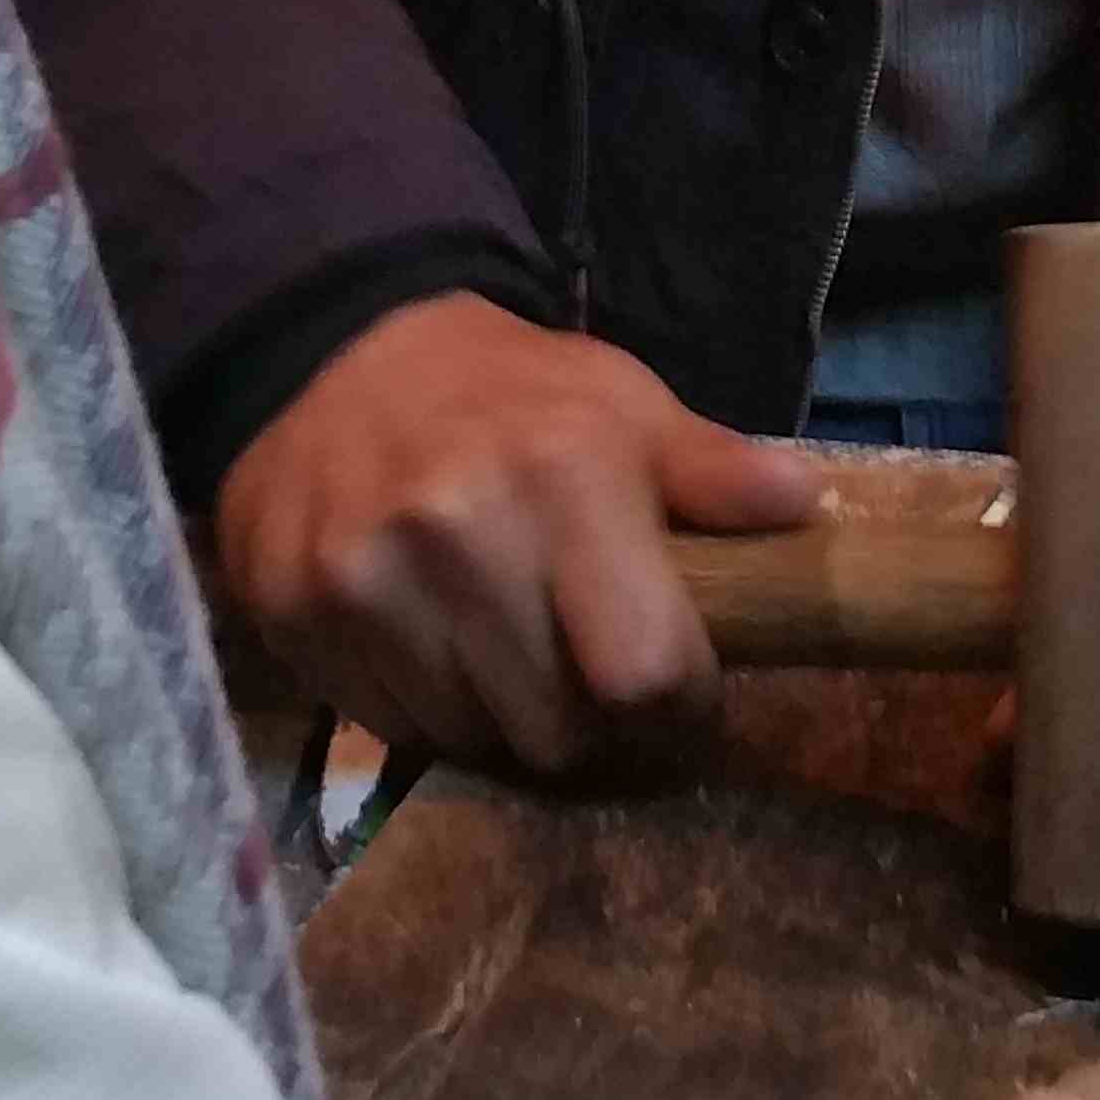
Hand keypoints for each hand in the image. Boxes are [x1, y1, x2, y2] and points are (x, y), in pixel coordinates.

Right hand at [215, 295, 822, 771]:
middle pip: (562, 735)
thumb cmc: (503, 391)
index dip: (682, 707)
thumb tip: (802, 505)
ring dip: (510, 724)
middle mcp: (458, 531)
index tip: (684, 695)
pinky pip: (394, 728)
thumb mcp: (619, 402)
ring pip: (476, 745)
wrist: (324, 355)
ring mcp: (366, 581)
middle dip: (599, 729)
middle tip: (597, 686)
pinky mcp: (297, 618)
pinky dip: (431, 711)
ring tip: (515, 658)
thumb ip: (708, 469)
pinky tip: (438, 646)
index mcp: (564, 472)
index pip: (646, 674)